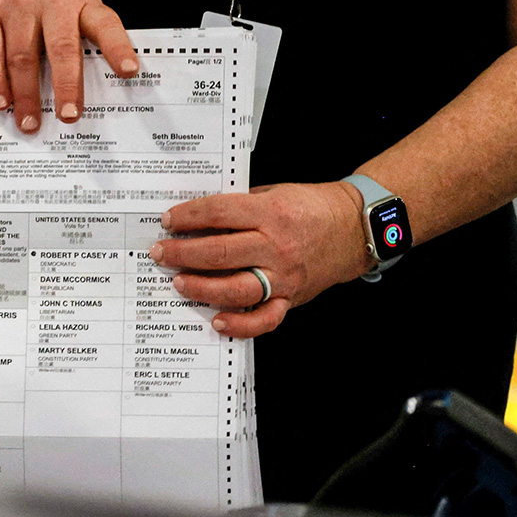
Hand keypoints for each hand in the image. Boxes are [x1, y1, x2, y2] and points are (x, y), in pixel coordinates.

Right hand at [0, 0, 137, 133]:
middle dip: (67, 86)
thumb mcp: (69, 7)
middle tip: (69, 116)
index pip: (105, 25)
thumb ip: (81, 40)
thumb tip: (96, 92)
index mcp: (80, 2)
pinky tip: (2, 100)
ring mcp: (16, 3)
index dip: (118, 48)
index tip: (129, 71)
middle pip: (62, 48)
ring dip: (26, 95)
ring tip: (30, 121)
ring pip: (23, 57)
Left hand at [149, 182, 372, 337]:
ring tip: (178, 282)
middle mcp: (276, 246)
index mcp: (272, 212)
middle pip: (219, 252)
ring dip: (201, 287)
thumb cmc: (314, 207)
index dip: (188, 216)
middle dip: (182, 253)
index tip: (168, 220)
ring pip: (235, 288)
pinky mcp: (291, 297)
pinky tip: (217, 320)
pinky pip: (264, 318)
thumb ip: (243, 206)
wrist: (355, 228)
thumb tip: (202, 217)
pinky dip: (239, 324)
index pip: (219, 213)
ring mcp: (284, 276)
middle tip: (161, 253)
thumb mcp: (277, 192)